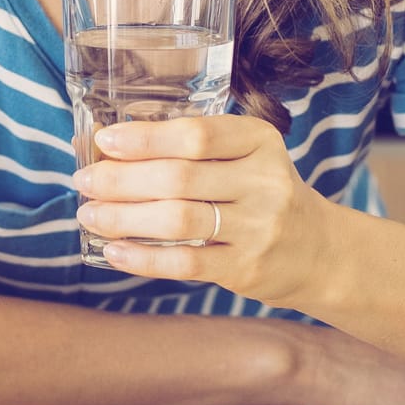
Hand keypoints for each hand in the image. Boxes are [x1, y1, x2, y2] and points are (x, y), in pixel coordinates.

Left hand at [72, 114, 332, 305]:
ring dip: (123, 218)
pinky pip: (185, 264)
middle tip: (85, 181)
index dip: (147, 137)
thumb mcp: (247, 157)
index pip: (197, 135)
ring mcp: (259, 228)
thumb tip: (113, 148)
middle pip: (179, 177)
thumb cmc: (263, 194)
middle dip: (121, 180)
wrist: (319, 250)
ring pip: (178, 220)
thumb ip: (194, 149)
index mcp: (260, 141)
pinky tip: (114, 251)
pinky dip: (143, 258)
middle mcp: (265, 182)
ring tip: (90, 215)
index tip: (106, 140)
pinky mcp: (247, 269)